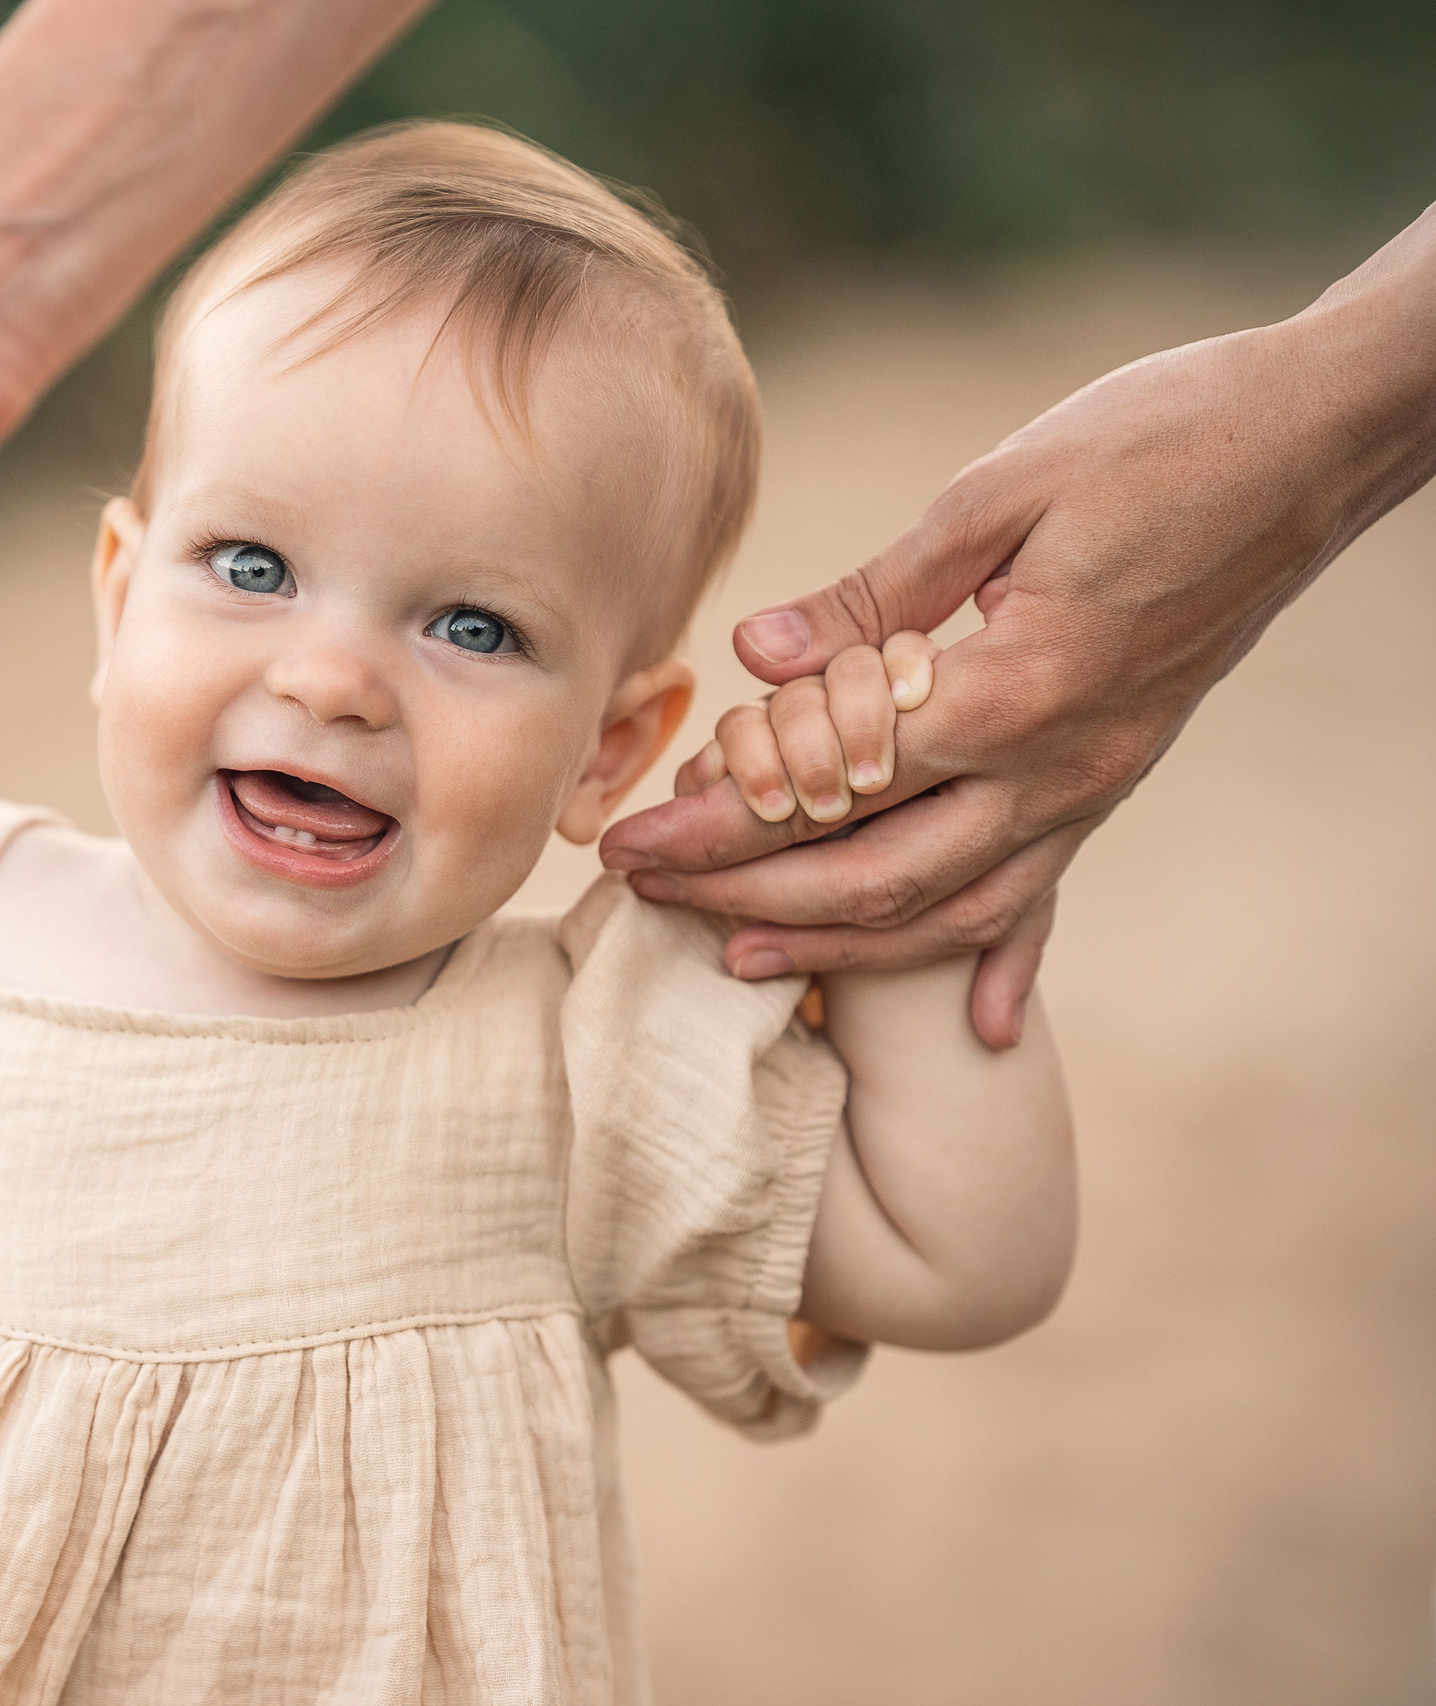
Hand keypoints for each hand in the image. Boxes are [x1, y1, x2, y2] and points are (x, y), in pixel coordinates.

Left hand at [602, 206, 1435, 1047]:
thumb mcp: (998, 492)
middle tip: (640, 897)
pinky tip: (980, 1029)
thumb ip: (873, 594)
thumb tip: (754, 658)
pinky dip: (1004, 963)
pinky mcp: (1120, 774)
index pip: (828, 788)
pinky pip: (1048, 891)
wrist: (1314, 443)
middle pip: (875, 876)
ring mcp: (1096, 782)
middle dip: (746, 898)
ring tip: (738, 956)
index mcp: (1012, 688)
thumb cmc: (1159, 437)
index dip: (715, 825)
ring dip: (838, 943)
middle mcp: (1059, 765)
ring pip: (951, 909)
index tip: (630, 841)